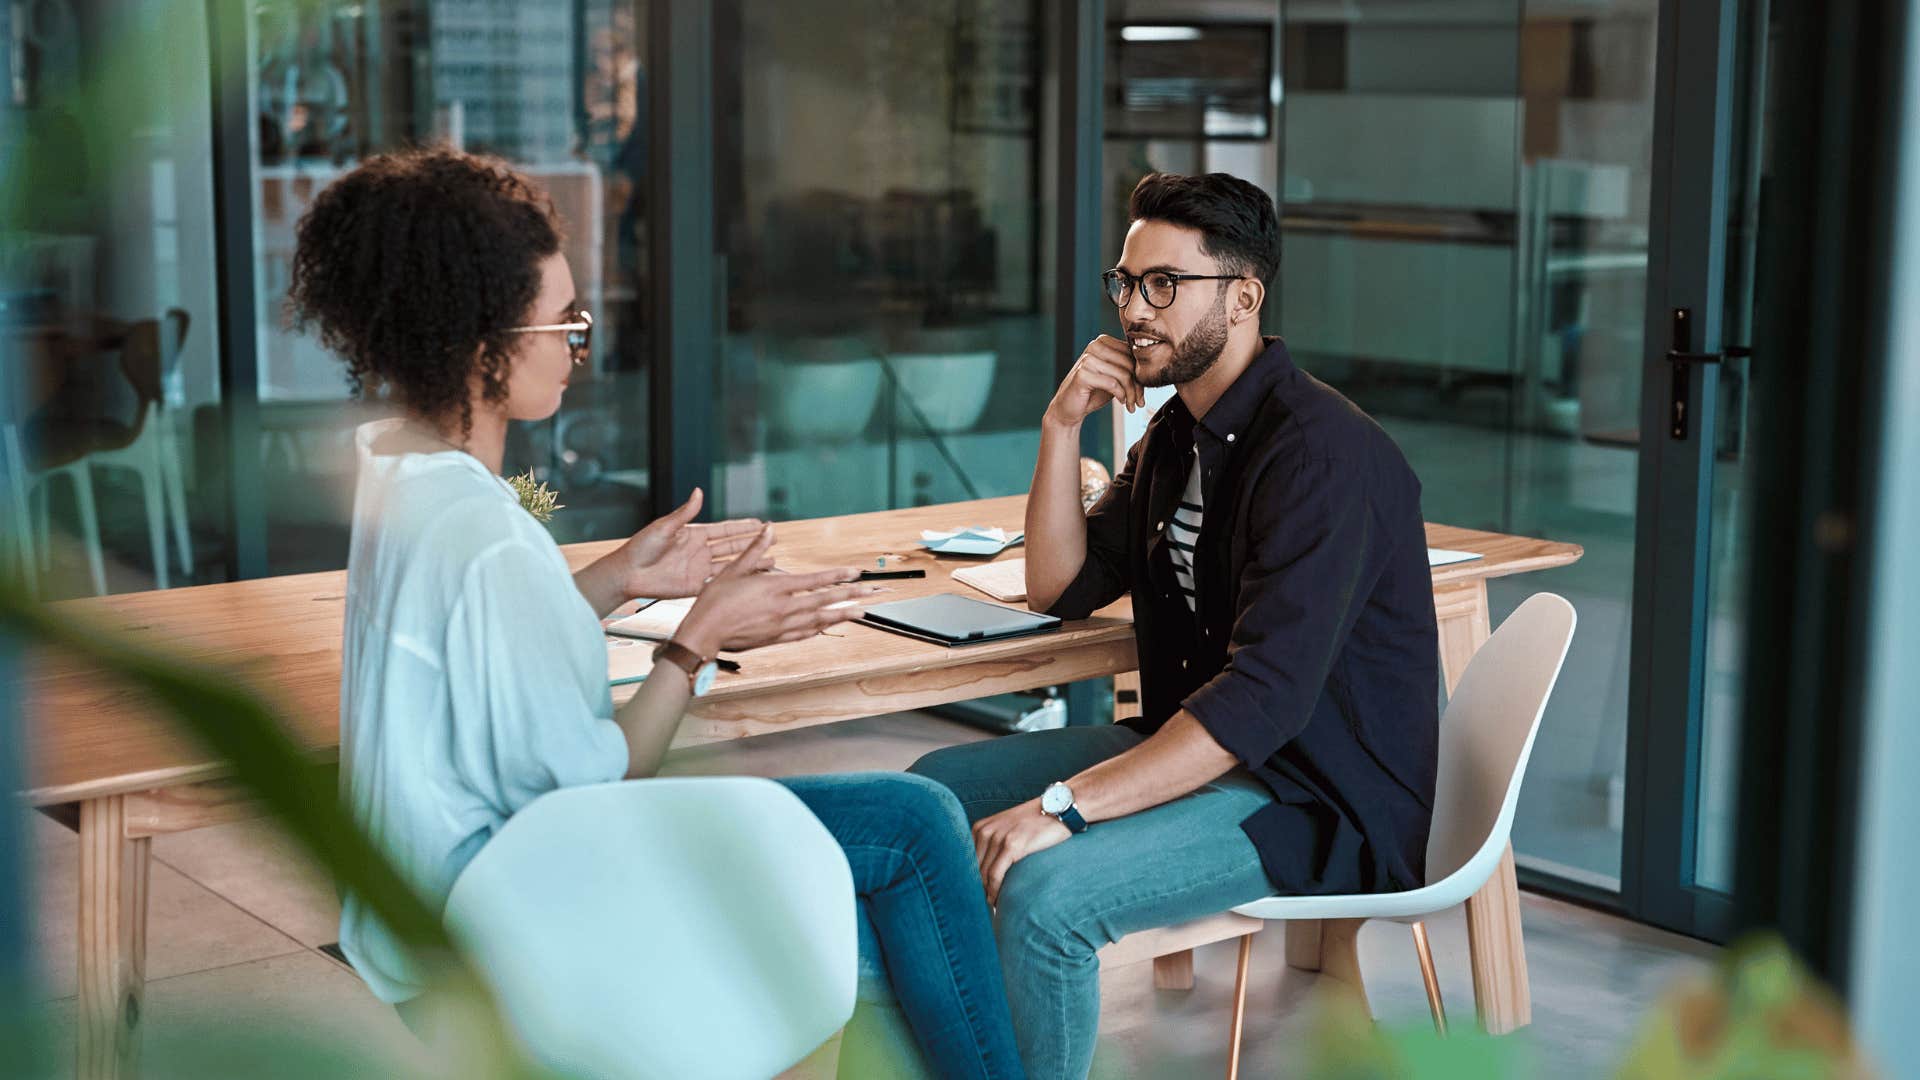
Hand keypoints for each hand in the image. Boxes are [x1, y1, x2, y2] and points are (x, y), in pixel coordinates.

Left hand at [612, 488, 770, 599]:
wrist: (628, 574)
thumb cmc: (640, 548)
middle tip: (773, 539)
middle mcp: (699, 552)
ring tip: (771, 561)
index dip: (742, 527)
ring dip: (750, 562)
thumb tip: (699, 492)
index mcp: (693, 535)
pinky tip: (751, 580)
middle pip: (733, 546)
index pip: (724, 530)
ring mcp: (699, 569)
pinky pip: (720, 583)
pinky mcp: (696, 586)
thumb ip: (685, 513)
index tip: (760, 523)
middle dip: (753, 543)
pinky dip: (736, 581)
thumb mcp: (664, 527)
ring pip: (731, 565)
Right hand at [675, 527, 882, 654]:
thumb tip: (769, 529)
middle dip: (849, 595)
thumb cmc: (714, 601)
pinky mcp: (775, 639)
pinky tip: (827, 626)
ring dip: (841, 614)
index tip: (855, 573)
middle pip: (823, 600)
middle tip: (870, 593)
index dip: (837, 576)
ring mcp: (781, 626)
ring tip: (859, 612)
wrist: (704, 633)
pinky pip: (803, 634)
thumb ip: (755, 550)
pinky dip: (818, 629)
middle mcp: (783, 608)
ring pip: (819, 620)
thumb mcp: (734, 570)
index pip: (814, 580)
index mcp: (775, 588)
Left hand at [973, 797, 1070, 906]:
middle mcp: (985, 831)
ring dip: (985, 894)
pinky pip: (996, 876)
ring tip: (990, 907)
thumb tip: (983, 876)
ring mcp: (998, 837)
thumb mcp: (1007, 829)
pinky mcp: (1012, 845)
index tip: (973, 897)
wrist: (1058, 809)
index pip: (966, 861)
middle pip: (973, 869)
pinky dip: (995, 892)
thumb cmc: (1034, 824)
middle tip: (981, 908)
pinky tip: (998, 901)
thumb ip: (992, 846)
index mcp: (980, 828)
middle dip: (976, 889)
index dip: (968, 881)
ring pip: (982, 875)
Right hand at [1044, 335, 1144, 428]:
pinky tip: (1121, 403)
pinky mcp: (1083, 374)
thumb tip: (1152, 369)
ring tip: (1132, 405)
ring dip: (1131, 394)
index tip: (1142, 393)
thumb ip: (1128, 368)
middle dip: (1138, 386)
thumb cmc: (1093, 392)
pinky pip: (1112, 383)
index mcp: (1103, 342)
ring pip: (1123, 374)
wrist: (1069, 408)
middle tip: (1139, 402)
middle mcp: (1094, 346)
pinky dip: (1121, 395)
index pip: (1132, 354)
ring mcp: (1087, 359)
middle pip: (1129, 364)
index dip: (1141, 374)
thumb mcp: (1114, 377)